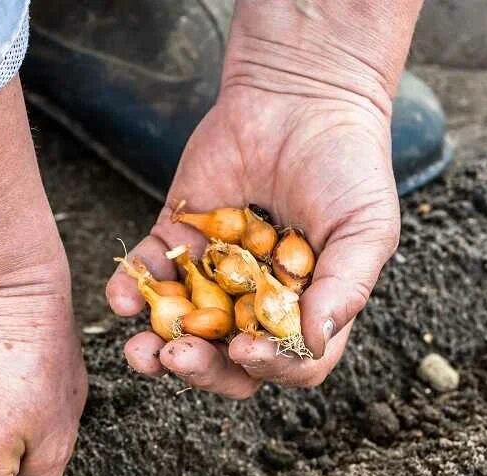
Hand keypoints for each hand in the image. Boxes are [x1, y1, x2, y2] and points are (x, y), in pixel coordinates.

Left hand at [108, 61, 402, 396]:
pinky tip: (121, 299)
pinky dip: (128, 291)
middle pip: (224, 360)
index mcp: (304, 310)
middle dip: (199, 368)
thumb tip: (314, 339)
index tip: (247, 352)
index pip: (286, 362)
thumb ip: (345, 286)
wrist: (301, 97)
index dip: (267, 367)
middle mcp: (254, 302)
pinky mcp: (174, 240)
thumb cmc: (348, 165)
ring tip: (141, 351)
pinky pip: (146, 276)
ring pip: (177, 329)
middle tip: (179, 357)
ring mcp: (211, 274)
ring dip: (154, 348)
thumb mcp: (366, 227)